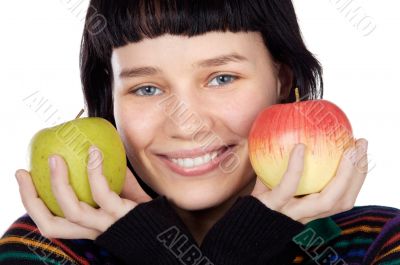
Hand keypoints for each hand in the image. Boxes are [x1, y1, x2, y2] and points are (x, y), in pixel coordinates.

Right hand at [15, 145, 151, 239]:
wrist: (172, 228)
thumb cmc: (148, 211)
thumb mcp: (124, 194)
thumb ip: (111, 179)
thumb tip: (95, 151)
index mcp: (88, 227)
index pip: (51, 222)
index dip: (31, 203)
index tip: (24, 176)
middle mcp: (93, 231)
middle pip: (50, 224)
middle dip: (30, 199)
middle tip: (24, 171)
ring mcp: (108, 225)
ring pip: (71, 210)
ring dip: (58, 182)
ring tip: (55, 158)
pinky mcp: (123, 215)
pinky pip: (102, 193)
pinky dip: (94, 171)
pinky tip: (94, 151)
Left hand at [251, 138, 367, 223]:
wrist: (238, 219)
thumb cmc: (261, 194)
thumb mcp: (278, 177)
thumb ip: (290, 161)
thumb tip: (301, 128)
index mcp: (312, 208)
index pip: (344, 196)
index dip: (357, 175)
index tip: (361, 150)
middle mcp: (307, 214)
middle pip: (343, 199)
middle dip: (358, 172)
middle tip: (360, 144)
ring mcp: (291, 212)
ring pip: (327, 200)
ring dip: (343, 173)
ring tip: (346, 148)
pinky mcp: (273, 206)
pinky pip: (288, 187)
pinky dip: (296, 168)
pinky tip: (300, 147)